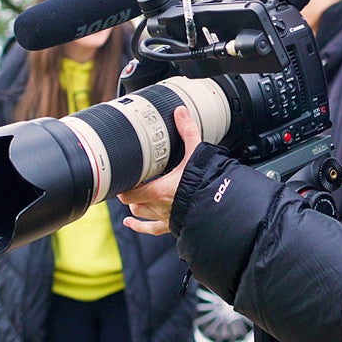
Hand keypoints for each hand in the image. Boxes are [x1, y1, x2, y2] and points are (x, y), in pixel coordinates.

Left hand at [118, 105, 201, 235]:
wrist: (220, 209)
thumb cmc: (206, 184)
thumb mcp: (196, 153)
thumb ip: (188, 131)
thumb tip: (180, 112)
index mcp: (157, 190)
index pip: (128, 190)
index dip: (122, 183)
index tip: (120, 175)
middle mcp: (157, 206)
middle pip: (132, 201)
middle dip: (129, 192)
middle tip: (128, 181)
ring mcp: (164, 217)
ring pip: (140, 213)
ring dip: (135, 204)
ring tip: (131, 197)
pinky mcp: (172, 225)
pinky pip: (151, 229)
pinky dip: (139, 227)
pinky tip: (131, 224)